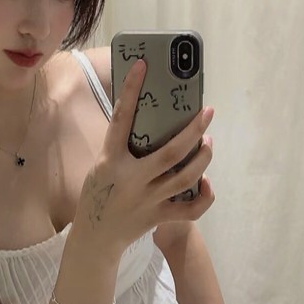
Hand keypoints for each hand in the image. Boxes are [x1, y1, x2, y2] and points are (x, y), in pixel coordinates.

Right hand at [73, 59, 214, 255]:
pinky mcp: (159, 217)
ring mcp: (148, 200)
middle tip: (207, 112)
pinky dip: (204, 196)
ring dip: (203, 158)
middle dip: (194, 130)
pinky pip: (191, 209)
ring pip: (186, 177)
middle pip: (171, 153)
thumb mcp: (101, 167)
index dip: (130, 90)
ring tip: (207, 143)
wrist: (95, 238)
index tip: (142, 65)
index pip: (121, 119)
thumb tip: (146, 119)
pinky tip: (206, 182)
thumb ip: (121, 148)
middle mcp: (131, 179)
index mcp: (111, 161)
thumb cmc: (98, 195)